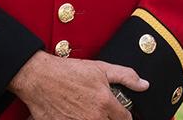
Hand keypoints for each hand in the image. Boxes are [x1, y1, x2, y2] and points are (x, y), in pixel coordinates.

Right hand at [9, 51, 146, 119]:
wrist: (38, 77)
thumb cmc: (67, 71)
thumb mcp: (100, 68)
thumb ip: (126, 76)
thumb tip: (144, 84)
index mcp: (105, 103)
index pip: (125, 119)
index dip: (125, 116)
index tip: (120, 113)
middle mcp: (93, 118)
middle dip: (109, 119)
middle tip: (100, 109)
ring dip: (94, 119)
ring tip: (86, 110)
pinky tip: (74, 114)